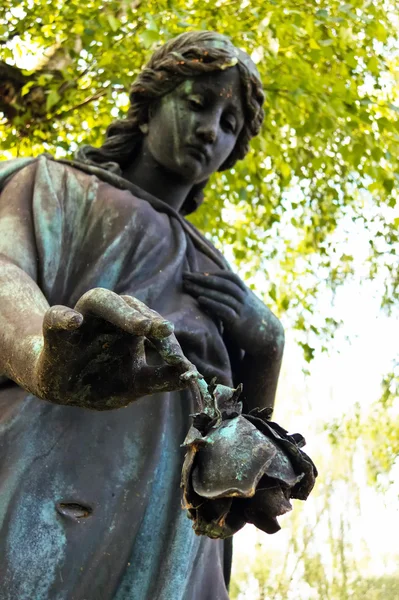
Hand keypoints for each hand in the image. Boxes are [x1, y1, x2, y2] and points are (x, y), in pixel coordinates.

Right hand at [33, 288, 197, 409]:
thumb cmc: (103, 381)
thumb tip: (191, 376)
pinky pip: (55, 316)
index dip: (165, 338)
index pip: (150, 321)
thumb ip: (160, 379)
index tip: (178, 358)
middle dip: (146, 316)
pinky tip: (75, 321)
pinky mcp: (55, 332)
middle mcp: (107, 318)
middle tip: (164, 330)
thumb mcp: (135, 384)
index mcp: (128, 327)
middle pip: (127, 304)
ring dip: (120, 310)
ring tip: (140, 326)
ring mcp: (81, 320)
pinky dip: (63, 317)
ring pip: (98, 299)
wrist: (63, 389)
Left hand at [183, 271, 283, 356]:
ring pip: (222, 295)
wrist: (270, 339)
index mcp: (245, 293)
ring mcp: (242, 310)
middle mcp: (244, 298)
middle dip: (203, 278)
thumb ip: (233, 299)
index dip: (212, 273)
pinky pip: (224, 310)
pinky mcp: (239, 323)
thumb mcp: (245, 307)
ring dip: (203, 289)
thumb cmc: (253, 323)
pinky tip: (200, 300)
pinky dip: (212, 304)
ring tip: (187, 286)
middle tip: (185, 276)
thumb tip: (216, 293)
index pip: (228, 277)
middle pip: (222, 283)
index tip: (195, 272)